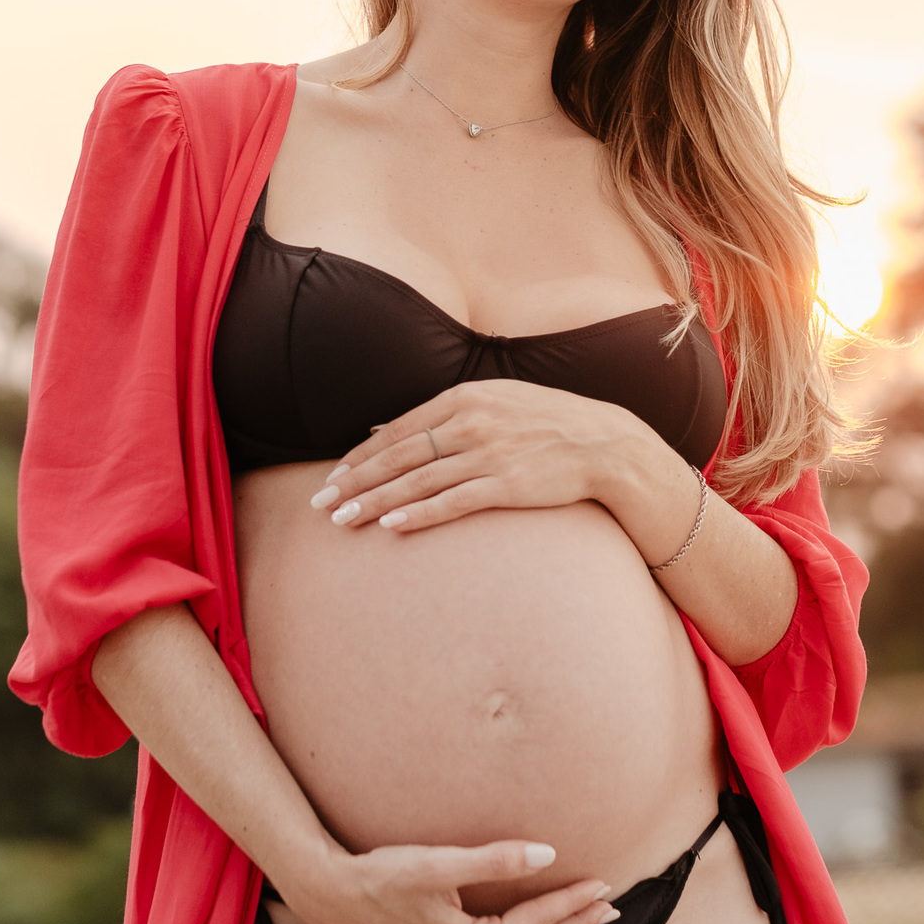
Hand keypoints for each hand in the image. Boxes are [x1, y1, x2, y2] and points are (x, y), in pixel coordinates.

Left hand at [309, 379, 638, 533]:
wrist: (603, 441)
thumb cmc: (542, 422)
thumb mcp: (492, 401)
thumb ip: (442, 414)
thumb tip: (385, 426)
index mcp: (464, 397)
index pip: (398, 430)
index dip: (361, 456)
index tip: (333, 477)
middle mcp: (471, 423)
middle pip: (398, 456)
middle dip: (355, 481)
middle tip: (321, 504)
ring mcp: (489, 454)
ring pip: (418, 481)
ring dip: (375, 502)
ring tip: (343, 520)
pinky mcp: (508, 485)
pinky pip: (453, 502)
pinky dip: (419, 513)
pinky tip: (392, 526)